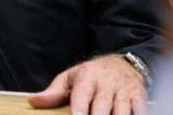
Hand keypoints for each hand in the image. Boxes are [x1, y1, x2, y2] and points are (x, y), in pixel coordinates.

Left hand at [28, 54, 146, 114]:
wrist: (123, 63)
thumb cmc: (92, 74)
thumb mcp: (70, 77)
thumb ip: (54, 92)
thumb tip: (33, 101)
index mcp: (86, 77)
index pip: (82, 95)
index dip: (80, 109)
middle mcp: (106, 84)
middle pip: (102, 106)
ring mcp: (124, 91)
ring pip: (122, 111)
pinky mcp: (139, 98)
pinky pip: (140, 111)